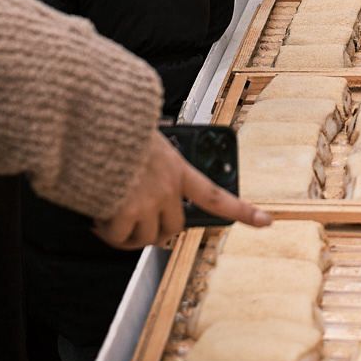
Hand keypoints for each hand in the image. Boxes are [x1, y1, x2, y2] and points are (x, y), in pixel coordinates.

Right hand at [94, 134, 271, 250]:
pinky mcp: (125, 211)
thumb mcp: (147, 133)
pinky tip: (97, 221)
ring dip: (128, 236)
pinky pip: (119, 236)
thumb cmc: (116, 124)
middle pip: (174, 228)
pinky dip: (107, 233)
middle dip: (155, 232)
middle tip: (135, 228)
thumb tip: (150, 143)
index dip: (242, 211)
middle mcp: (168, 188)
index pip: (216, 194)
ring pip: (145, 238)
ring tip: (110, 223)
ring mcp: (149, 201)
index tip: (266, 221)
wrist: (94, 123)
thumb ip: (155, 152)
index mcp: (178, 167)